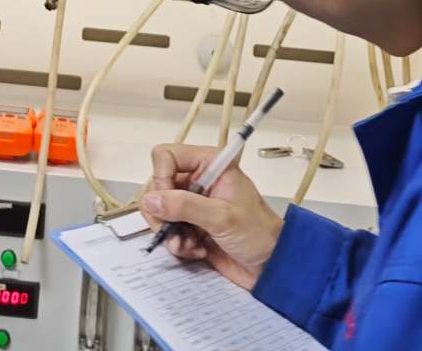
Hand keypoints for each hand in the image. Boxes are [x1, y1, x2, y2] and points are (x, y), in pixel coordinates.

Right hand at [140, 145, 284, 290]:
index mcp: (209, 163)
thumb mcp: (222, 217)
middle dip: (163, 212)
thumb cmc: (257, 233)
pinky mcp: (190, 225)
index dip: (161, 178)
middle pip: (157, 185)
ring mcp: (192, 203)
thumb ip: (185, 206)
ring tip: (188, 246)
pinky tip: (196, 251)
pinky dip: (176, 243)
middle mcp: (197, 179)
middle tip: (175, 233)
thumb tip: (150, 200)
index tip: (168, 204)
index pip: (166, 156)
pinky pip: (167, 229)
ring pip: (159, 209)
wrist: (270, 265)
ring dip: (170, 232)